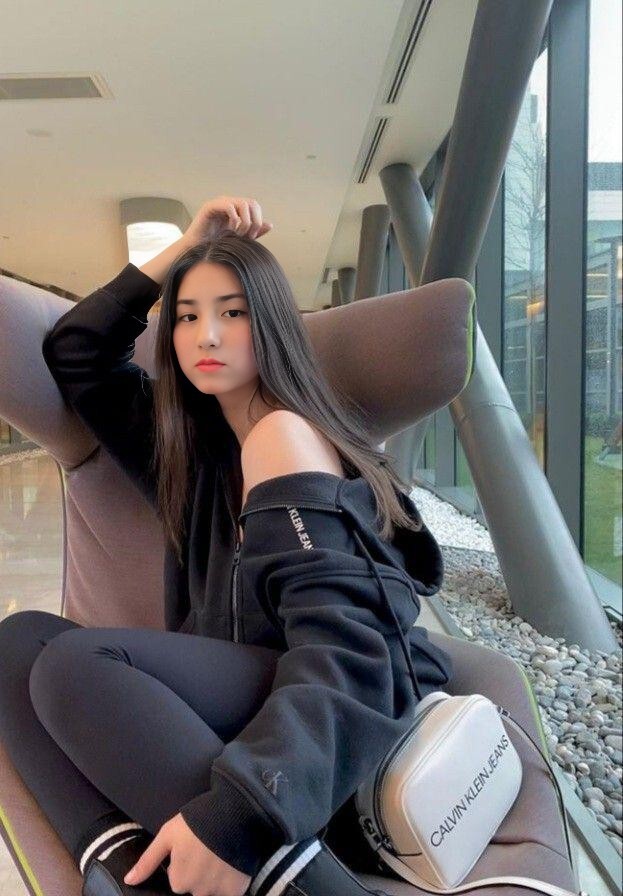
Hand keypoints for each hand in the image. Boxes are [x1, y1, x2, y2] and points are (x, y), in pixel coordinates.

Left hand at [123, 812, 251, 895]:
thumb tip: (129, 881)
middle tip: (205, 851)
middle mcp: (197, 892)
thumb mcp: (168, 835)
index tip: (191, 848)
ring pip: (210, 890)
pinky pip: (228, 892)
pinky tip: (229, 863)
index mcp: (179, 881)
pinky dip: (228, 882)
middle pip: (194, 887)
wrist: (234, 813)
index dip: (183, 863)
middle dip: (197, 873)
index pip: (177, 880)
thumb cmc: (197, 822)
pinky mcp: (237, 889)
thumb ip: (148, 861)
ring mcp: (218, 892)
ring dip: (212, 878)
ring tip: (218, 857)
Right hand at [184, 196, 272, 244]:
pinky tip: (229, 230)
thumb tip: (270, 224)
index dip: (258, 221)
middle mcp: (228, 203)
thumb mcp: (239, 239)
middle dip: (254, 222)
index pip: (255, 206)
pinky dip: (234, 219)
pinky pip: (229, 206)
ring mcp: (219, 203)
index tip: (252, 238)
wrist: (196, 251)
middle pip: (252, 203)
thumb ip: (253, 232)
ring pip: (243, 204)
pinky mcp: (209, 207)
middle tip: (247, 236)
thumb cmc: (215, 246)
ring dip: (244, 222)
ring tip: (237, 234)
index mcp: (236, 208)